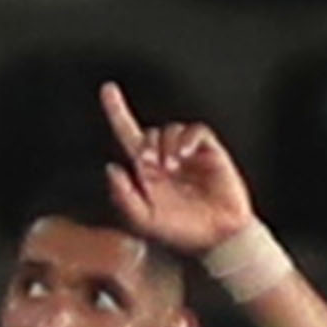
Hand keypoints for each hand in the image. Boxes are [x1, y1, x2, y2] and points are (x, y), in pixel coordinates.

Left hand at [97, 81, 255, 259]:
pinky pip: (197, 131)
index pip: (128, 134)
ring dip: (166, 145)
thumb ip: (123, 197)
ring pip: (171, 129)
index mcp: (147, 170)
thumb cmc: (182, 230)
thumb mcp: (144, 220)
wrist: (218, 237)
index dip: (117, 111)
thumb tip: (113, 168)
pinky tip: (185, 155)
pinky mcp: (210, 152)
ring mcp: (189, 154)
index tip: (108, 89)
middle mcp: (166, 158)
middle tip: (150, 166)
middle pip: (149, 133)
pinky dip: (188, 139)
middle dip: (146, 146)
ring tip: (171, 168)